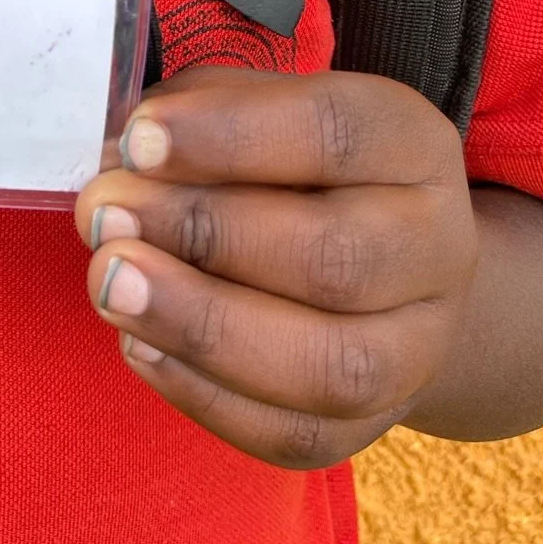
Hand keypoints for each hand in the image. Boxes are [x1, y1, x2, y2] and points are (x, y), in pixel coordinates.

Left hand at [76, 65, 478, 468]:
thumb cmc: (295, 165)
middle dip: (203, 234)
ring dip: (200, 324)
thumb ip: (199, 114)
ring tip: (112, 283)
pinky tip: (139, 341)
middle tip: (105, 212)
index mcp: (412, 144)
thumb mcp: (263, 108)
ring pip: (327, 365)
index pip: (336, 132)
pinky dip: (204, 392)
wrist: (388, 268)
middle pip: (334, 256)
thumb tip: (125, 158)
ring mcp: (417, 350)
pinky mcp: (372, 426)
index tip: (139, 140)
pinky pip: (294, 436)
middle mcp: (437, 248)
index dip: (231, 136)